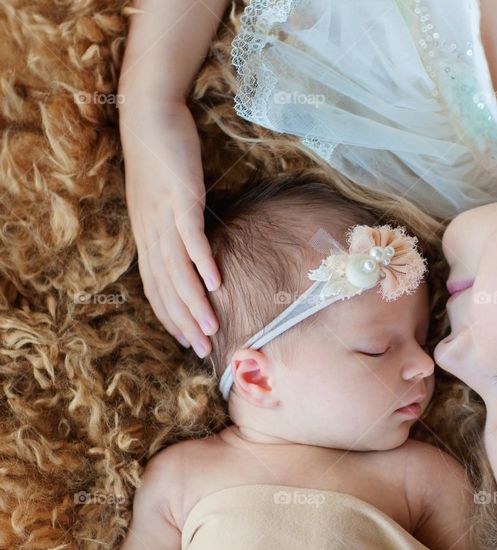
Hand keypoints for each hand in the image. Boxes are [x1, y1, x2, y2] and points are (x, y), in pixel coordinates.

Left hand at [119, 96, 219, 356]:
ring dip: (194, 302)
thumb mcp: (165, 199)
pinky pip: (191, 238)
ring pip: (178, 271)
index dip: (171, 317)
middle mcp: (152, 233)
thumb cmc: (161, 158)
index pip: (156, 286)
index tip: (188, 341)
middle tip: (202, 349)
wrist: (149, 119)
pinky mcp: (181, 200)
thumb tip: (193, 250)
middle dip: (184, 322)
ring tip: (211, 327)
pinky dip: (202, 262)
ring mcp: (165, 218)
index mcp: (147, 236)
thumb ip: (175, 226)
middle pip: (166, 287)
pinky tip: (215, 283)